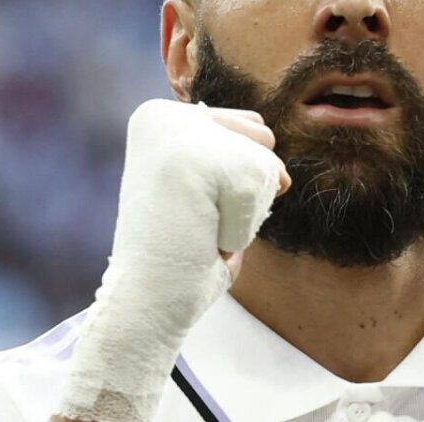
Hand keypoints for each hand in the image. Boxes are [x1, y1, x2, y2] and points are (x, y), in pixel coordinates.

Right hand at [56, 99, 287, 421]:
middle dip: (246, 194)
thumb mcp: (211, 196)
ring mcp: (174, 132)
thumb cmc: (182, 258)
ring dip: (245, 212)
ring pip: (264, 163)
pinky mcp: (190, 160)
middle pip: (263, 140)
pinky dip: (242, 228)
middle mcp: (161, 114)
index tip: (191, 209)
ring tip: (198, 232)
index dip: (238, 183)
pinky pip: (260, 188)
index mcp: (159, 117)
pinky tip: (201, 241)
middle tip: (195, 223)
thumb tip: (280, 175)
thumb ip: (241, 162)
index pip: (253, 129)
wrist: (143, 308)